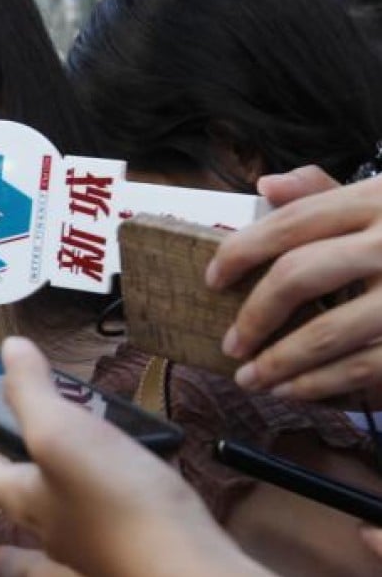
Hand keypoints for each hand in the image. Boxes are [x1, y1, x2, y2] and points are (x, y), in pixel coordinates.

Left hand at [0, 337, 274, 576]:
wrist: (188, 574)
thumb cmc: (116, 502)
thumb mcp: (63, 433)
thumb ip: (32, 393)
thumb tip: (8, 350)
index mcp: (25, 502)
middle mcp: (52, 533)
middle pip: (8, 512)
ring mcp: (91, 553)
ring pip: (50, 534)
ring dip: (39, 510)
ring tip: (48, 488)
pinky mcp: (129, 556)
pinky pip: (99, 539)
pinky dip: (94, 522)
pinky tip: (112, 508)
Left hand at [208, 166, 381, 404]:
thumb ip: (328, 193)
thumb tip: (266, 185)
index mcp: (378, 200)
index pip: (292, 222)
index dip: (242, 251)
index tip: (212, 279)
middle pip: (299, 275)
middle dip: (254, 315)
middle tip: (231, 343)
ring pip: (326, 333)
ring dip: (279, 363)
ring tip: (251, 379)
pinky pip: (361, 368)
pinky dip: (319, 385)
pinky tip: (293, 391)